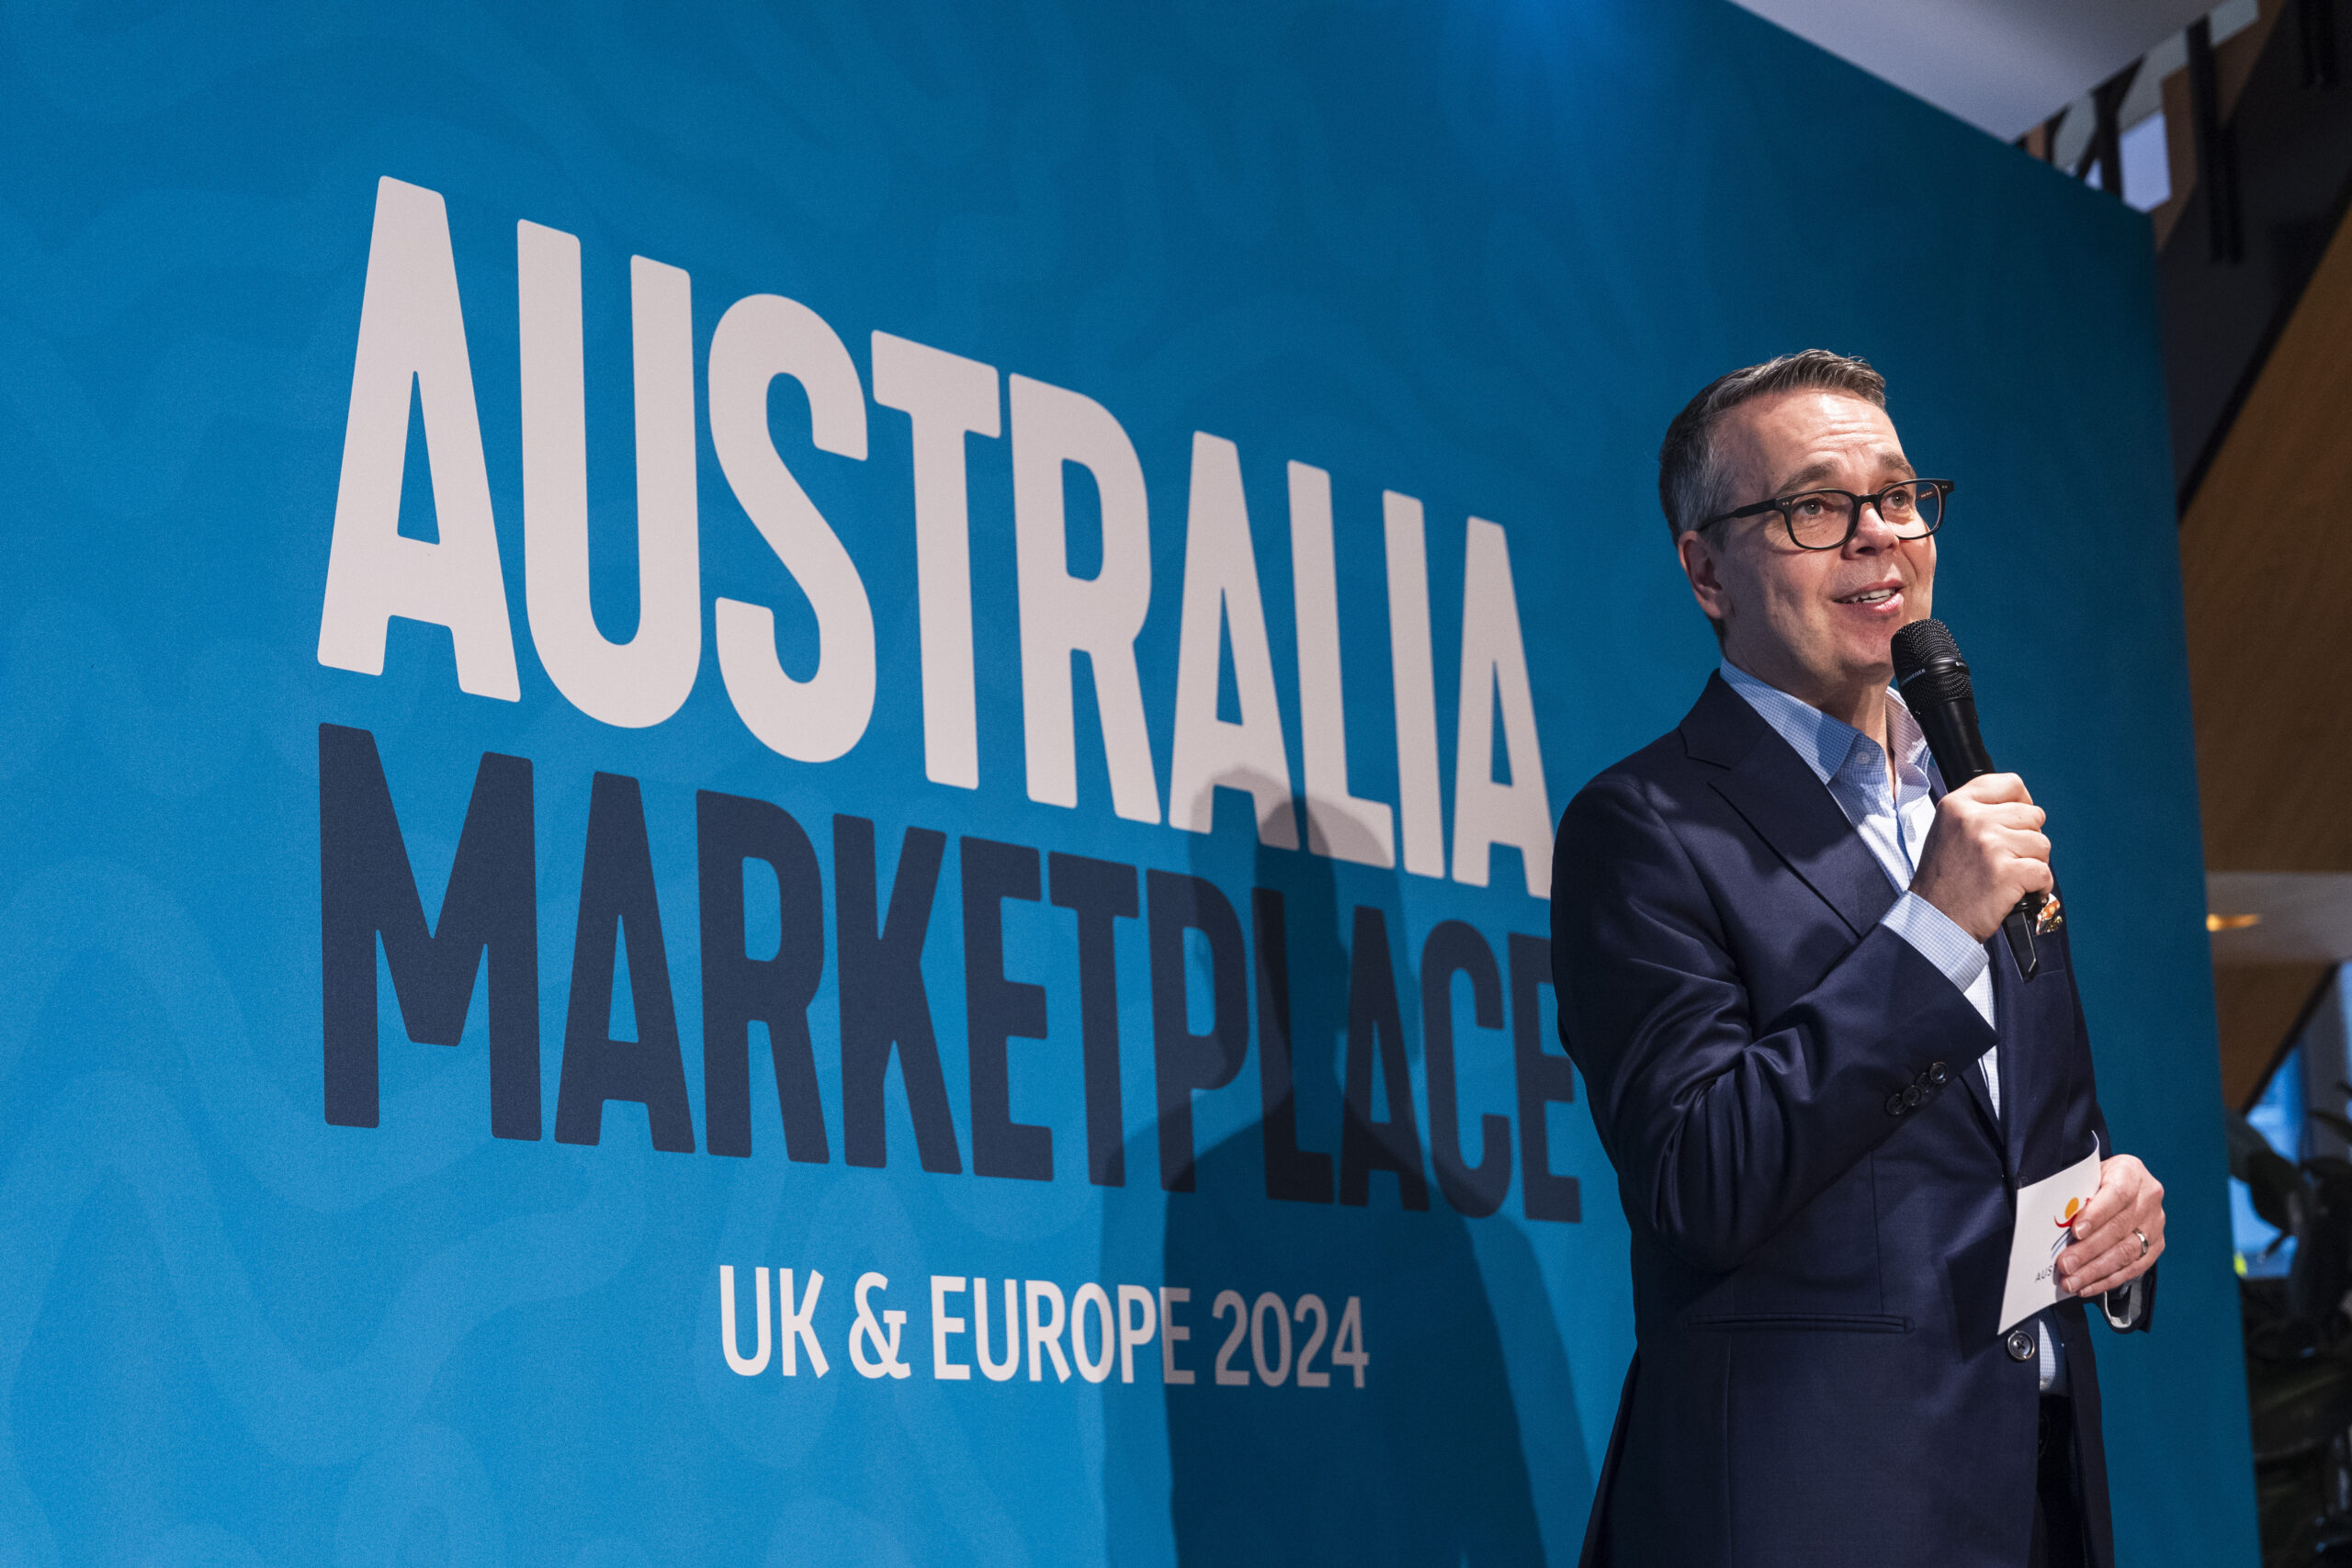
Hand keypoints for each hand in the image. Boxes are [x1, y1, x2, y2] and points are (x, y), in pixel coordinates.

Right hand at [1908, 774, 2052, 941]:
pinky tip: (2022, 892)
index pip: (2011, 784)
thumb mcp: (1946, 831)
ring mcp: (1991, 845)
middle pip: (2032, 815)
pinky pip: (2044, 872)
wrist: (1933, 918)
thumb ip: (1978, 812)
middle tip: (2008, 858)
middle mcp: (1973, 819)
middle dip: (2028, 839)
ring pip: (2042, 844)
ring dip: (2033, 863)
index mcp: (1957, 805)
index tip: (2017, 821)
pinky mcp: (2007, 872)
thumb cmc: (1943, 879)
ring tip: (2009, 876)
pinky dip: (2039, 887)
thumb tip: (2021, 807)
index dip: (2022, 802)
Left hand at [2057, 1154, 2164, 1297]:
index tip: (2076, 1232)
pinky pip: (2133, 1267)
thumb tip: (2054, 1222)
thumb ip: (2076, 1193)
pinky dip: (2108, 1280)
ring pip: (2126, 1252)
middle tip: (2065, 1265)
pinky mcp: (2156, 1246)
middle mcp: (2149, 1198)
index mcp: (2131, 1173)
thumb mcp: (2087, 1174)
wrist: (2125, 1181)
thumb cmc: (2098, 1179)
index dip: (2096, 1215)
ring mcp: (2155, 1224)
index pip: (2116, 1195)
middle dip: (2088, 1251)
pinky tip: (2088, 1286)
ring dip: (2096, 1271)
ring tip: (2072, 1282)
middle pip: (2118, 1229)